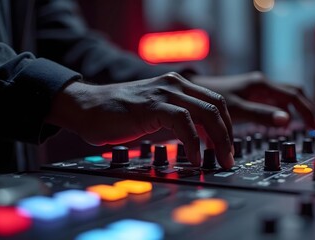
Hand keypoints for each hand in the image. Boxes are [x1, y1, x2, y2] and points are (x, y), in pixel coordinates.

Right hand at [46, 72, 234, 168]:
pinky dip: (193, 142)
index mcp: (177, 85)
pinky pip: (183, 122)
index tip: (228, 146)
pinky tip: (194, 157)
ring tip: (219, 160)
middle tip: (229, 158)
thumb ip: (175, 118)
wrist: (86, 107)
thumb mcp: (155, 112)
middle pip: (217, 106)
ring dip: (218, 139)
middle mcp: (174, 84)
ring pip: (206, 112)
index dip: (227, 125)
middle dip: (228, 135)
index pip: (216, 101)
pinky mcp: (152, 105)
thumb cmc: (117, 113)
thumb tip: (198, 138)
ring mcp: (163, 92)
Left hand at [191, 71, 314, 129]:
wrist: (194, 92)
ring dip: (292, 110)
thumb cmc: (211, 100)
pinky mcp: (250, 95)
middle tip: (312, 127)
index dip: (307, 112)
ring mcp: (256, 89)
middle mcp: (261, 84)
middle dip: (304, 109)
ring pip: (282, 97)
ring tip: (297, 127)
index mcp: (261, 85)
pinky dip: (279, 111)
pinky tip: (277, 123)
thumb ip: (262, 115)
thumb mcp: (238, 110)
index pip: (294, 96)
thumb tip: (287, 121)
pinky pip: (271, 102)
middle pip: (292, 93)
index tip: (314, 128)